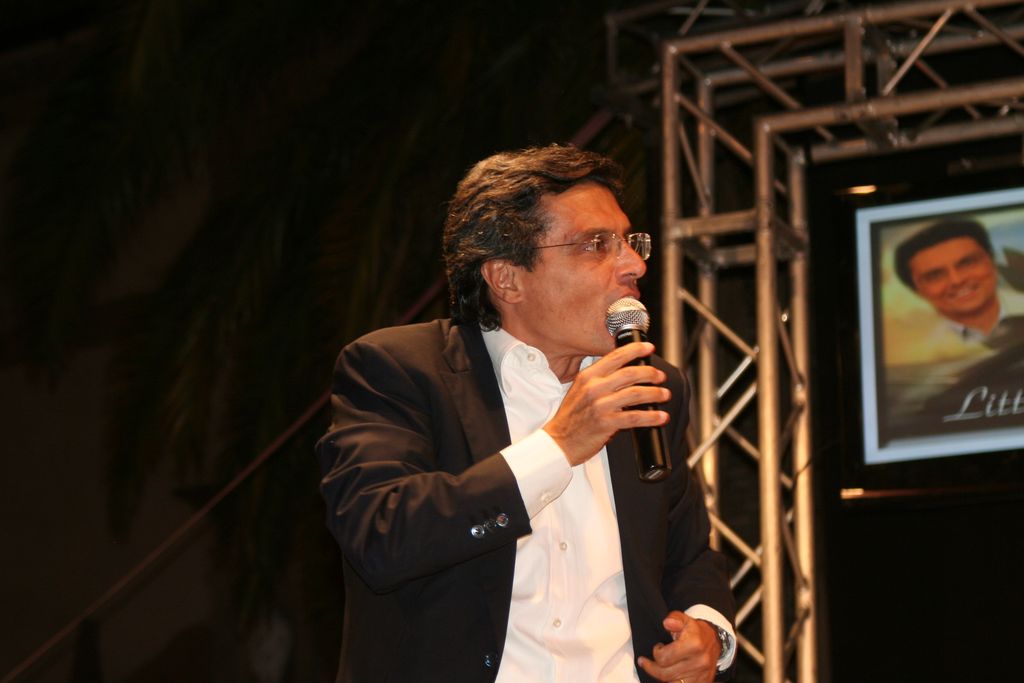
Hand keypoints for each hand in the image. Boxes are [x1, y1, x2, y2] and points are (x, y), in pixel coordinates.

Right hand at [543, 342, 669, 465]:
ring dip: (655, 393)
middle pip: (630, 373)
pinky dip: (651, 417)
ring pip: (635, 394)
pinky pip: (635, 417)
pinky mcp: (606, 423)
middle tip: (660, 376)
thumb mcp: (580, 391)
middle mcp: (593, 388)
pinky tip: (660, 417)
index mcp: (587, 376)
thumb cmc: (571, 418)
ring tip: (664, 394)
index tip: (648, 347)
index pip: (615, 357)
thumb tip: (626, 373)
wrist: (559, 442)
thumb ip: (599, 380)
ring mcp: (600, 405)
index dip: (635, 350)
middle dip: (650, 373)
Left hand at [637, 611, 720, 682]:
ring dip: (661, 677)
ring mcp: (701, 675)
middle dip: (653, 667)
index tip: (658, 647)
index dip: (656, 652)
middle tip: (648, 661)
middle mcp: (699, 662)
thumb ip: (674, 619)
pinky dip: (672, 682)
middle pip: (665, 674)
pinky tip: (668, 677)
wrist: (715, 642)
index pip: (664, 657)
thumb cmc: (696, 631)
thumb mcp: (685, 619)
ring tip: (656, 669)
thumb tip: (667, 623)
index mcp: (694, 645)